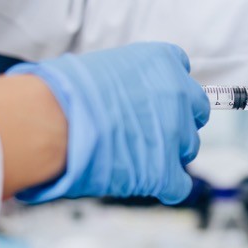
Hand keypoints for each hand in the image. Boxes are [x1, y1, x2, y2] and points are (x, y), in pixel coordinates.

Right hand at [8, 43, 209, 204]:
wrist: (52, 122)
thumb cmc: (63, 91)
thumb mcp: (103, 65)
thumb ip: (129, 77)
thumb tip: (126, 92)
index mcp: (162, 61)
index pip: (181, 69)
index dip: (166, 87)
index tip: (152, 97)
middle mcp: (178, 93)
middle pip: (196, 110)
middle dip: (178, 120)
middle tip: (149, 129)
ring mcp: (176, 133)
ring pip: (189, 147)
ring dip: (169, 152)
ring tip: (136, 155)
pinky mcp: (166, 171)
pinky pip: (180, 185)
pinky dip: (167, 187)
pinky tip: (147, 183)